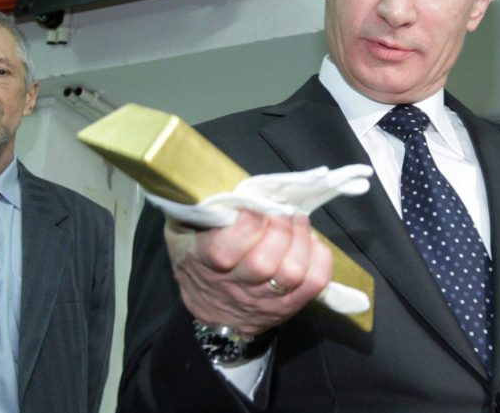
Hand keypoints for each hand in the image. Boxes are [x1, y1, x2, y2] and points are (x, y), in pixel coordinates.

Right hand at [165, 209, 331, 335]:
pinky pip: (314, 283)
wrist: (213, 315)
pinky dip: (319, 258)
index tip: (255, 207)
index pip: (225, 251)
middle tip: (282, 211)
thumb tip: (212, 183)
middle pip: (264, 262)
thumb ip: (193, 211)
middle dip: (279, 228)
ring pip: (291, 273)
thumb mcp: (180, 234)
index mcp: (204, 263)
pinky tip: (310, 242)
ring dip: (301, 240)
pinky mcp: (288, 305)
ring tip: (297, 221)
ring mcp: (264, 299)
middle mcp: (235, 285)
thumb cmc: (198, 264)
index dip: (247, 225)